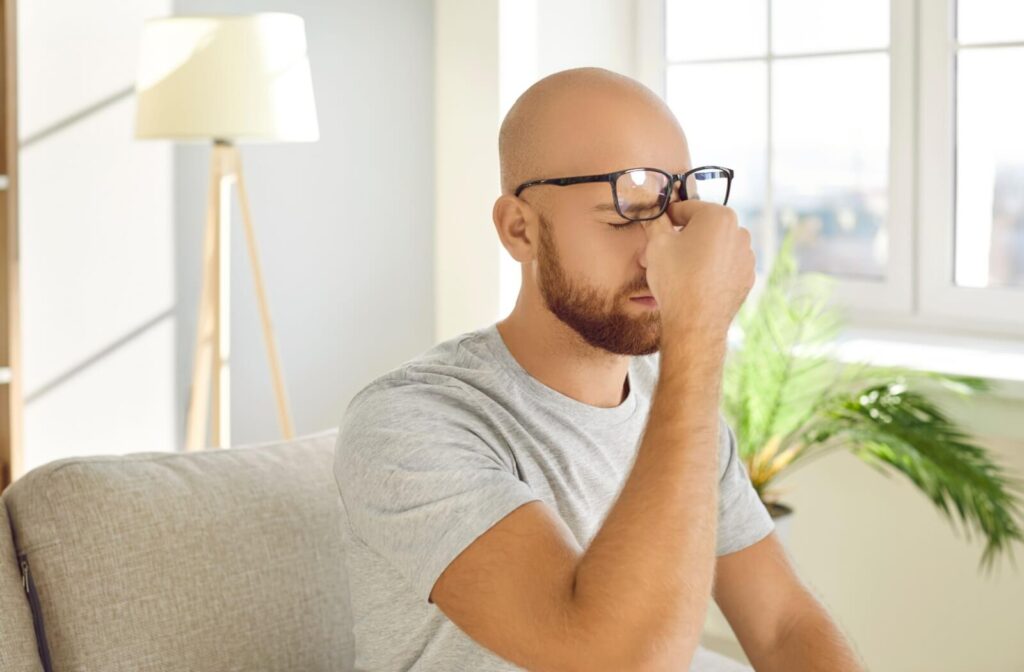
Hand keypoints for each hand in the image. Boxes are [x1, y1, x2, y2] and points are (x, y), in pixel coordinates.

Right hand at [641, 200, 755, 341]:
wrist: (695, 323)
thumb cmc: (676, 280)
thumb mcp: (656, 243)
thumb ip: (655, 222)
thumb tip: (652, 212)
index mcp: (718, 216)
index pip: (686, 208)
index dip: (667, 217)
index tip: (657, 227)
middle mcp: (739, 232)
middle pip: (703, 227)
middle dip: (682, 237)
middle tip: (662, 253)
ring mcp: (746, 256)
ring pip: (715, 246)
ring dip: (698, 252)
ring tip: (678, 270)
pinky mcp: (747, 277)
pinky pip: (724, 265)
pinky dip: (711, 269)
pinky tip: (694, 282)